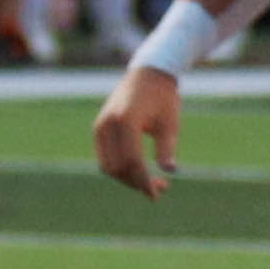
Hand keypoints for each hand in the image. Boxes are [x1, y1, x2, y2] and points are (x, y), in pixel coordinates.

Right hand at [94, 63, 184, 194]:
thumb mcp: (170, 123)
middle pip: (117, 167)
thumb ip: (167, 147)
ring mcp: (100, 126)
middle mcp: (108, 123)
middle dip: (136, 183)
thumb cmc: (163, 98)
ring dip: (128, 179)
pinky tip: (140, 172)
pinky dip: (120, 169)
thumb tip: (169, 171)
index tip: (157, 194)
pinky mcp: (99, 129)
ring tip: (152, 182)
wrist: (148, 74)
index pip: (132, 161)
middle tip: (161, 187)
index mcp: (126, 120)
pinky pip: (106, 158)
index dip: (144, 181)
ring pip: (108, 166)